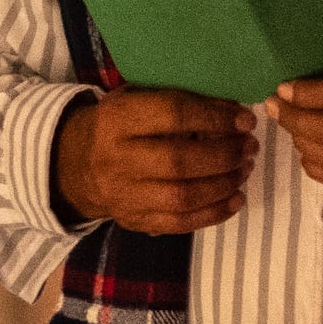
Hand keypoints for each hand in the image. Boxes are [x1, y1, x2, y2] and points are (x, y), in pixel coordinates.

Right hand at [53, 86, 256, 235]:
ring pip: (183, 197)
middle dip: (224, 155)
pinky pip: (180, 224)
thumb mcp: (132, 99)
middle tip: (249, 147)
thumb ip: (171, 99)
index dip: (214, 117)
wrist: (73, 165)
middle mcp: (117, 159)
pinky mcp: (134, 221)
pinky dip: (215, 213)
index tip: (244, 119)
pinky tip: (235, 198)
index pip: (172, 115)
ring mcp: (124, 195)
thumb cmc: (116, 125)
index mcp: (117, 119)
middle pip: (180, 161)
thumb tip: (229, 108)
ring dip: (224, 184)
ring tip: (245, 169)